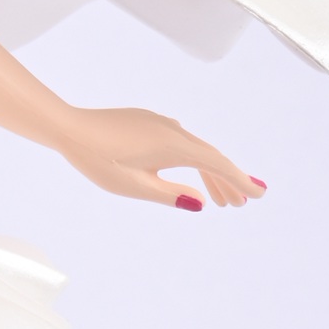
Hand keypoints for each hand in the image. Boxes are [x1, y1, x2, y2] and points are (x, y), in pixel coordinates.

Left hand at [57, 105, 265, 210]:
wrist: (69, 127)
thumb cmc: (97, 159)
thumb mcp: (133, 185)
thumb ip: (169, 195)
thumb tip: (201, 203)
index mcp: (173, 146)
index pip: (216, 164)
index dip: (240, 180)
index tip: (259, 194)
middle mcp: (173, 130)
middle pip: (210, 157)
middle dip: (228, 181)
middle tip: (240, 205)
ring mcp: (162, 123)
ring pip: (194, 150)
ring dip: (209, 173)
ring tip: (219, 199)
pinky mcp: (150, 123)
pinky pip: (181, 142)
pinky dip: (191, 160)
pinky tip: (193, 175)